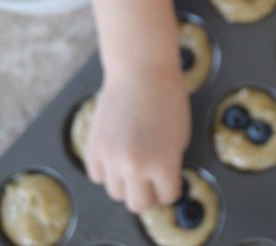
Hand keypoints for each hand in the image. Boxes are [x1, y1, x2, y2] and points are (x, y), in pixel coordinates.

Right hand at [84, 65, 189, 212]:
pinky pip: (97, 175)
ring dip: (125, 184)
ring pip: (116, 193)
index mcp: (164, 165)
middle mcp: (136, 167)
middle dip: (147, 194)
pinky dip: (107, 171)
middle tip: (151, 181)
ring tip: (132, 166)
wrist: (140, 72)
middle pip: (138, 204)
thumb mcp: (181, 136)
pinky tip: (116, 157)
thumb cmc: (166, 98)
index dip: (170, 189)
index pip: (167, 197)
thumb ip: (170, 164)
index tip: (169, 183)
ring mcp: (112, 159)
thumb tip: (162, 183)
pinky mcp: (94, 147)